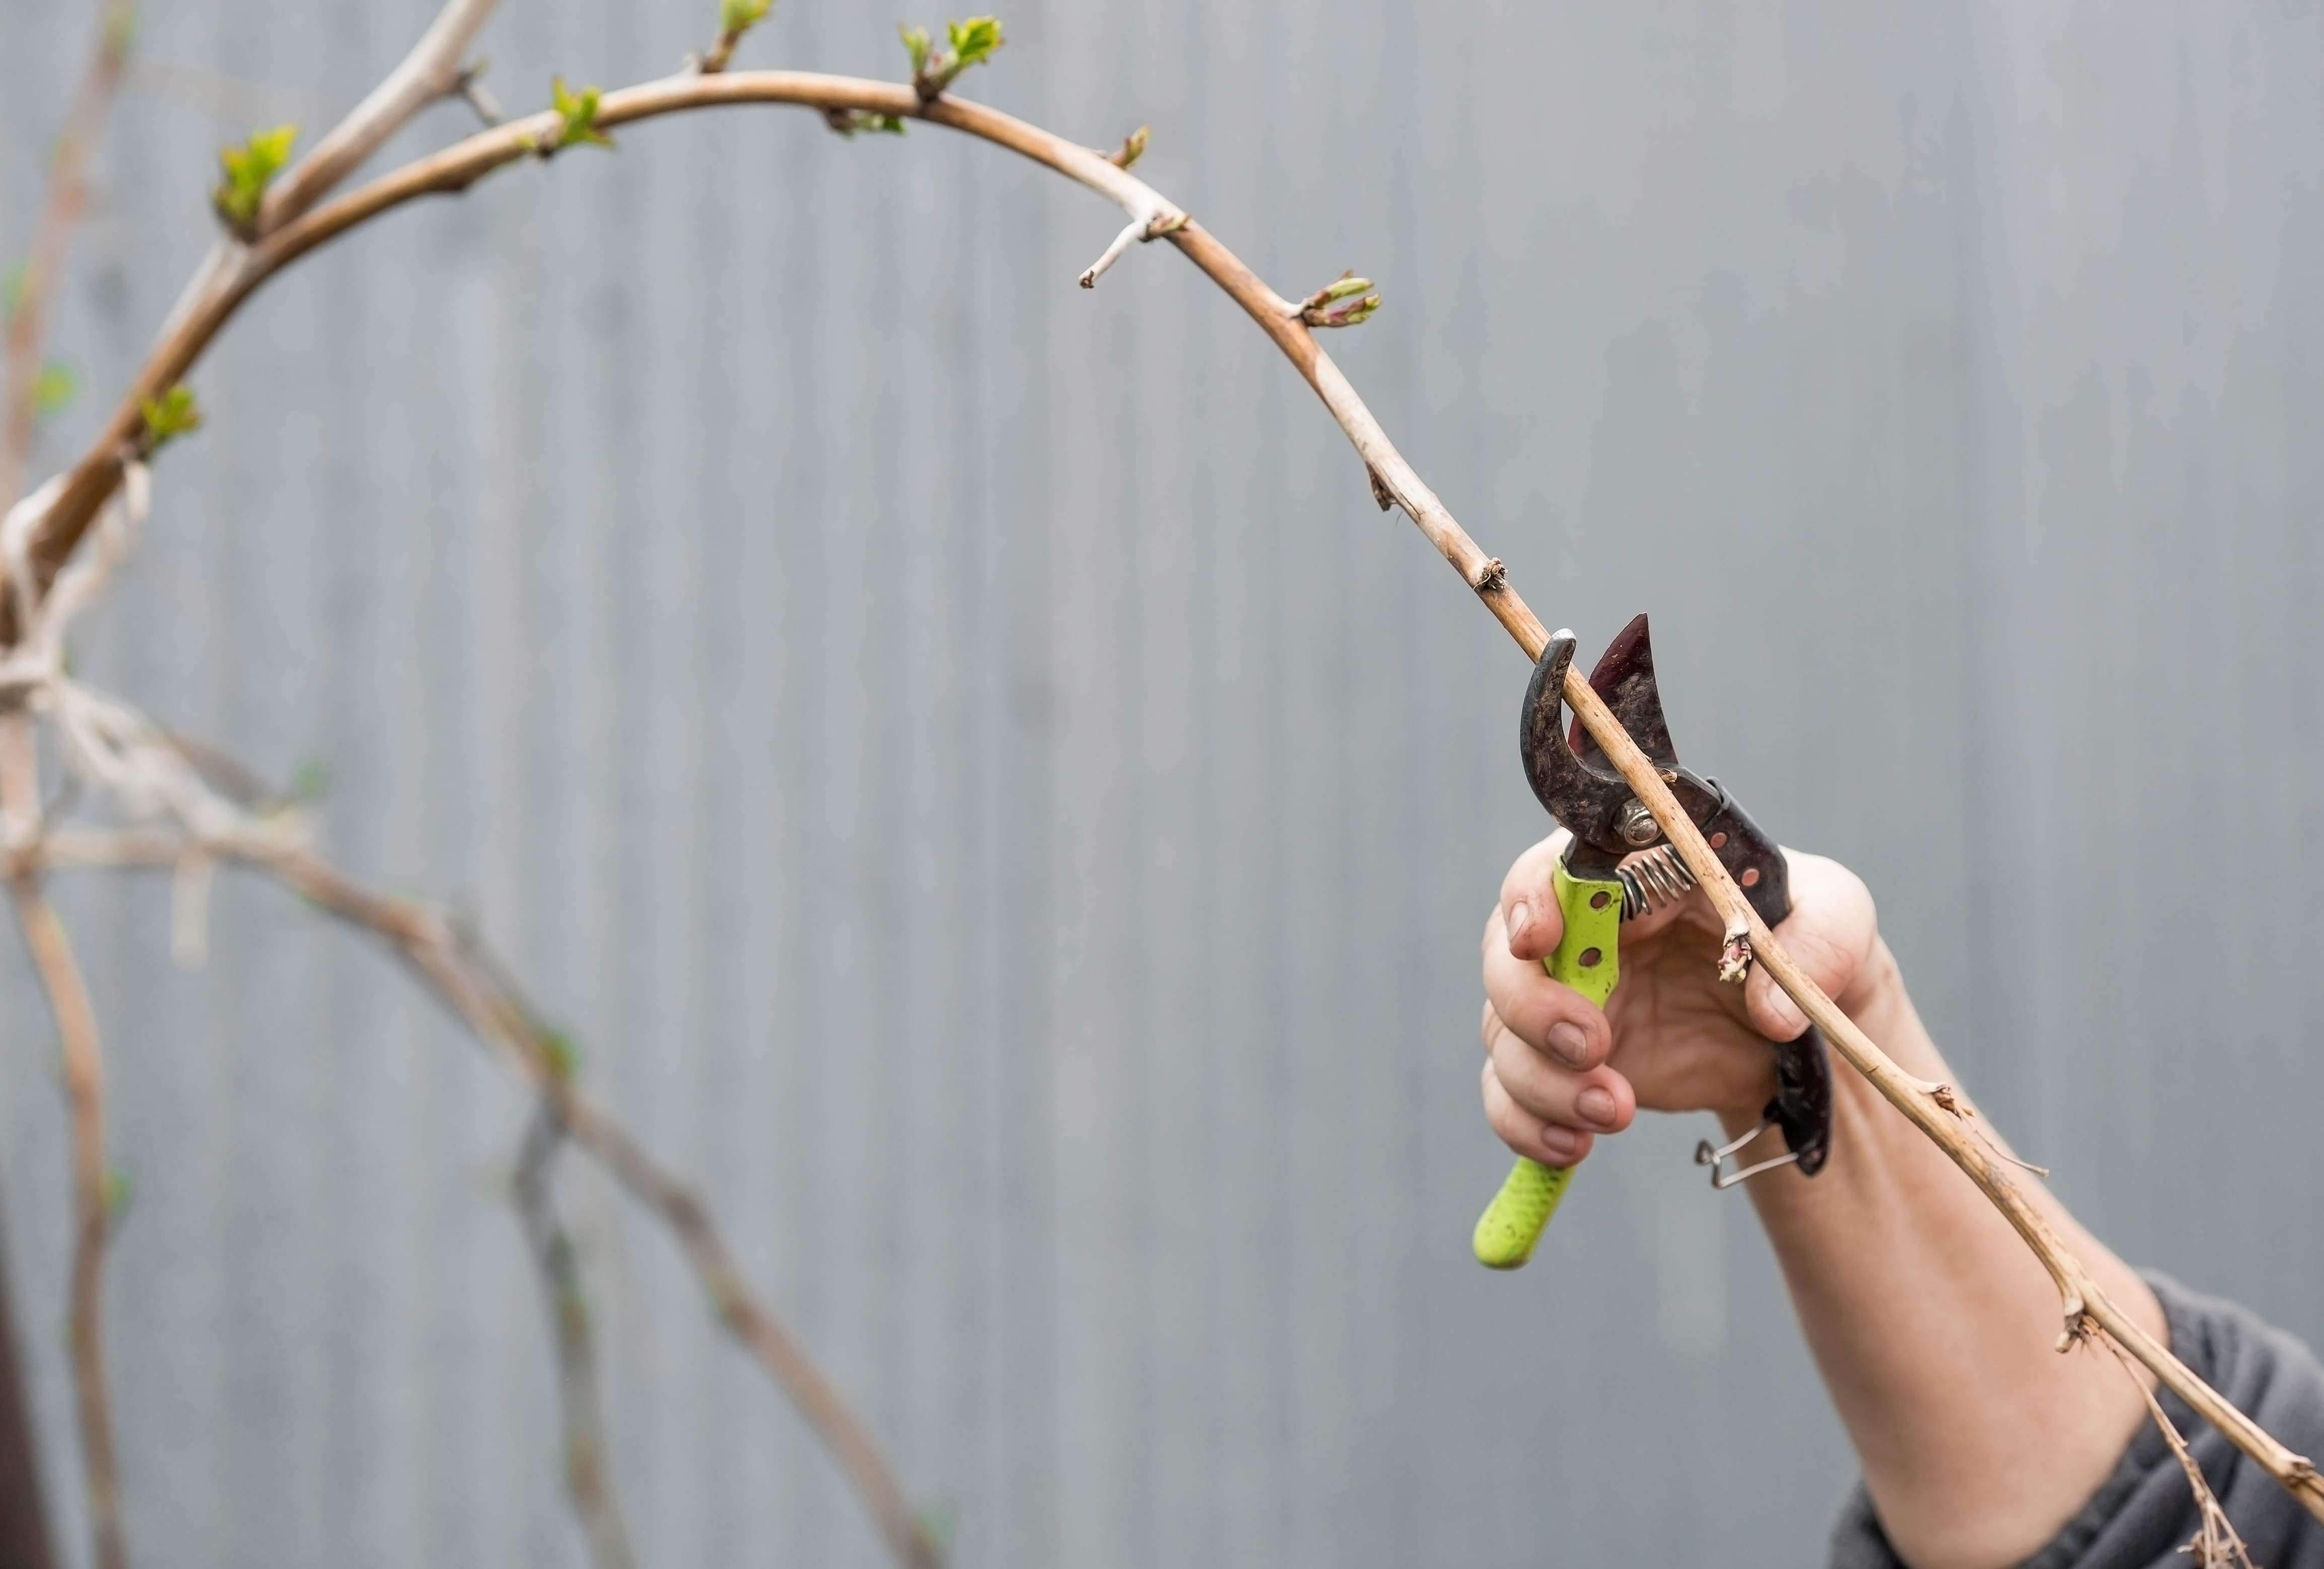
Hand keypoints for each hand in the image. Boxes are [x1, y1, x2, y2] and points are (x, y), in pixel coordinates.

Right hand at [1479, 832, 1886, 1167]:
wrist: (1795, 1028)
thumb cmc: (1802, 940)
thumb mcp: (1838, 918)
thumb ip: (1820, 942)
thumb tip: (1771, 1009)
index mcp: (1629, 876)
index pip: (1549, 868)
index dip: (1529, 899)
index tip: (1541, 939)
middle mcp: (1580, 935)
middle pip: (1505, 958)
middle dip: (1531, 1006)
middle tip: (1590, 1045)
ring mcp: (1566, 1004)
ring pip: (1502, 1036)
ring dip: (1540, 1081)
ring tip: (1612, 1111)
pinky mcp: (1567, 1068)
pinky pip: (1511, 1098)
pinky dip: (1528, 1125)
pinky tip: (1576, 1145)